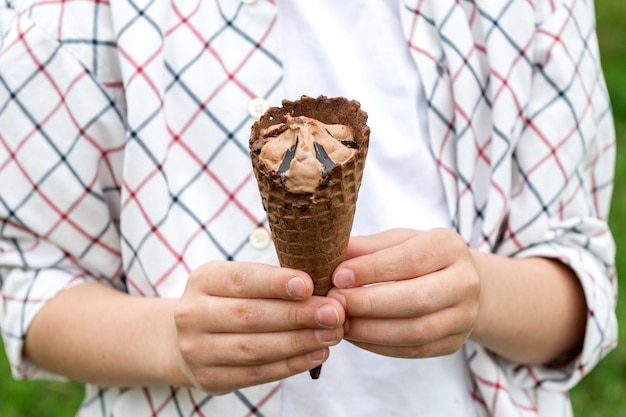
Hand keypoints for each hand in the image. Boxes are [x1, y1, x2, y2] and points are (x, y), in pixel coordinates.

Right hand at [173, 261, 344, 393]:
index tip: (309, 285)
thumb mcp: (238, 281)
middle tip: (334, 313)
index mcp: (203, 280)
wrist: (190, 340)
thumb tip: (319, 284)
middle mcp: (193, 314)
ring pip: (254, 348)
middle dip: (297, 314)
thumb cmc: (229, 301)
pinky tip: (316, 354)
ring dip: (299, 342)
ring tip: (332, 334)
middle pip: (250, 316)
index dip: (275, 283)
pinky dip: (290, 365)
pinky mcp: (210, 379)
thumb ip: (271, 280)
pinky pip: (256, 374)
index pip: (241, 279)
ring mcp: (197, 350)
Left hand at [328, 228, 479, 358]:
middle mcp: (465, 282)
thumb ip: (367, 247)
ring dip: (371, 330)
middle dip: (369, 303)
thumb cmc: (419, 256)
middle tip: (334, 302)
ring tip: (340, 322)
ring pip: (415, 331)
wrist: (458, 283)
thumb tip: (329, 252)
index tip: (339, 276)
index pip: (411, 259)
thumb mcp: (397, 241)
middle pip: (416, 299)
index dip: (373, 269)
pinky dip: (379, 346)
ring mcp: (464, 317)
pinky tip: (355, 336)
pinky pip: (413, 350)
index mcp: (450, 246)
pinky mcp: (454, 343)